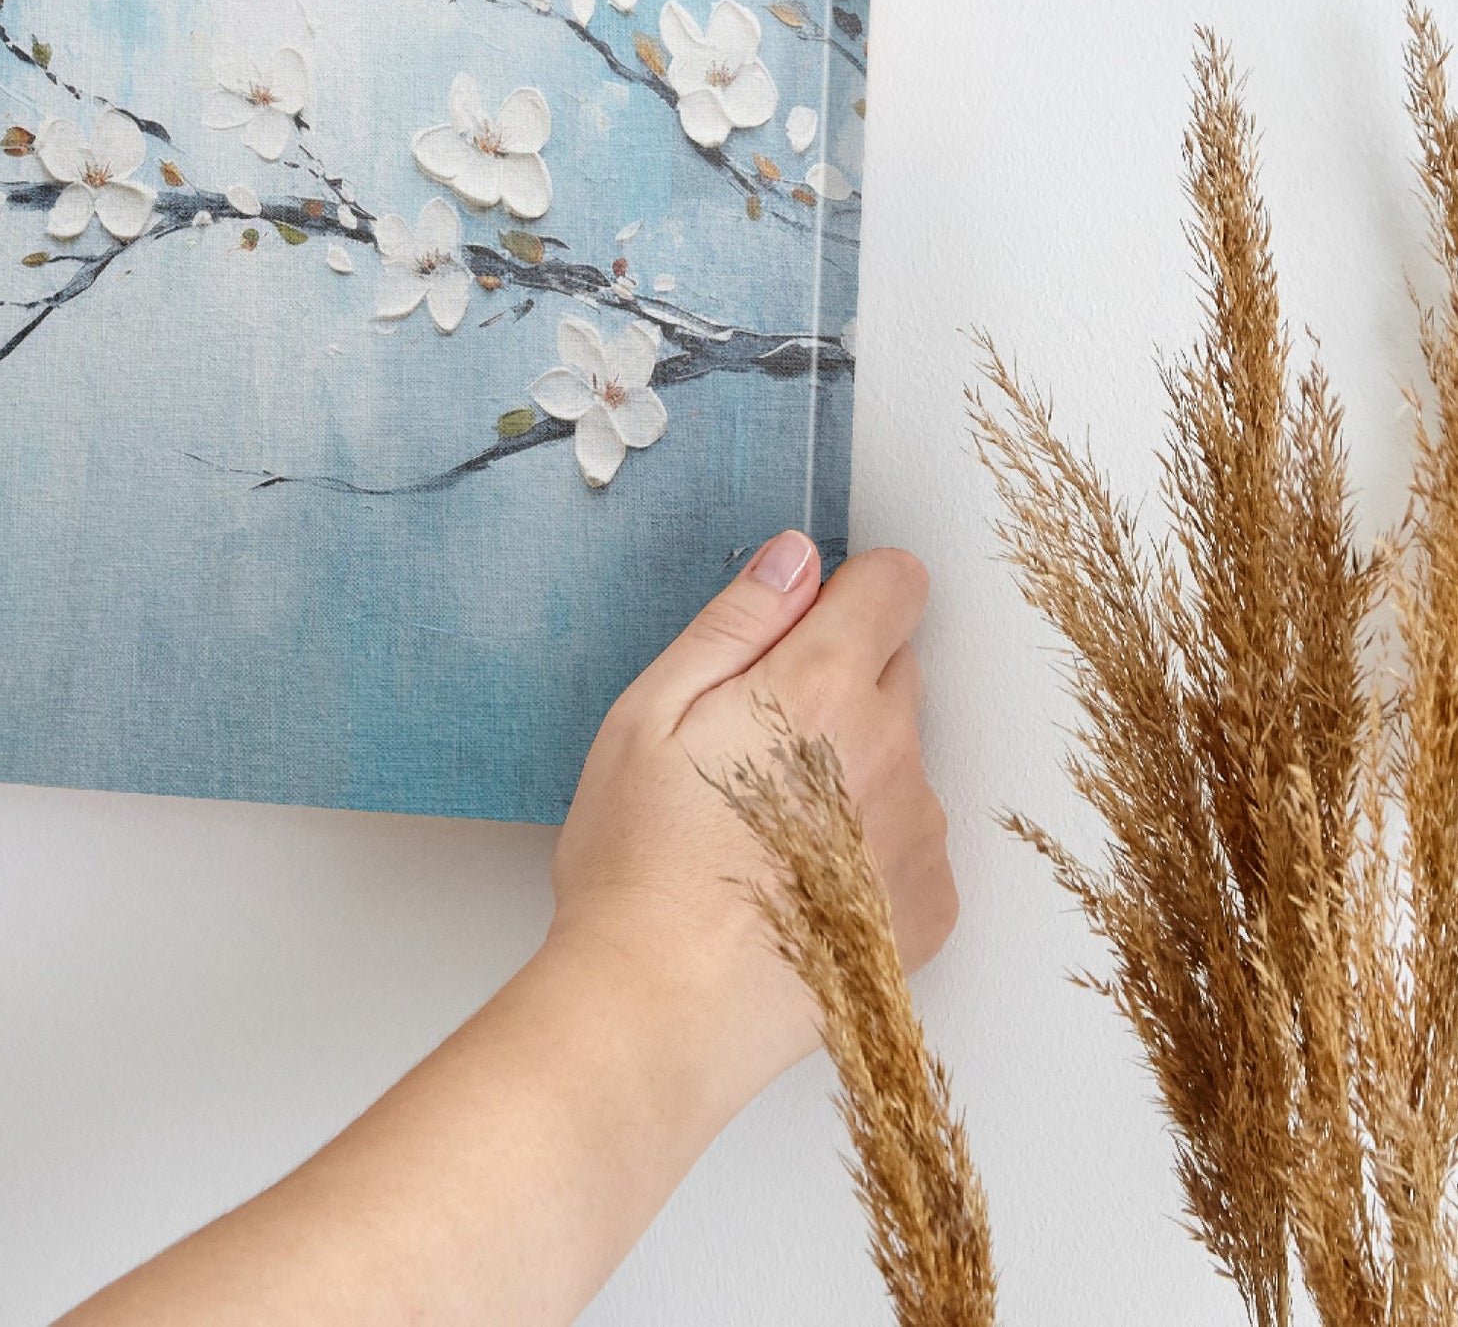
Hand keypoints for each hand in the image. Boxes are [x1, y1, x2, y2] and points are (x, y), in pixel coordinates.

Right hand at [63, 533, 957, 1326]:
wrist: (662, 1011)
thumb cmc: (639, 861)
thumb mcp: (649, 713)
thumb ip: (734, 622)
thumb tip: (797, 556)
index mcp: (822, 687)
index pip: (896, 584)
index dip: (850, 591)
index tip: (803, 626)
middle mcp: (894, 750)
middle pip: (898, 668)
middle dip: (840, 681)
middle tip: (754, 741)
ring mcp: (920, 833)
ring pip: (904, 756)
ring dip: (856, 766)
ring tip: (767, 826)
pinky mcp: (929, 907)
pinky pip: (913, 839)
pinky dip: (871, 846)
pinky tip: (800, 881)